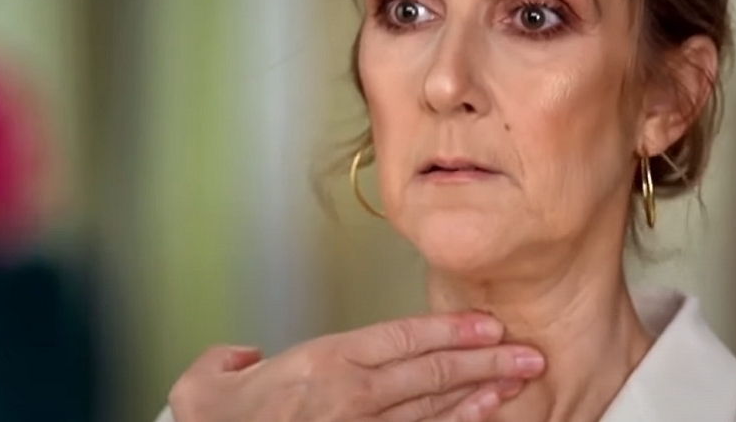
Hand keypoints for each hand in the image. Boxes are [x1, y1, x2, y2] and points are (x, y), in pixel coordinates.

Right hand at [168, 311, 544, 421]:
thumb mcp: (207, 383)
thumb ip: (228, 360)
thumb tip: (243, 357)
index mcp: (323, 365)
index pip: (402, 338)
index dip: (451, 329)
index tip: (488, 323)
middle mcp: (351, 397)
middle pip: (432, 372)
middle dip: (487, 360)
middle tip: (529, 352)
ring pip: (436, 407)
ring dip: (483, 391)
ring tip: (521, 379)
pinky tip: (486, 414)